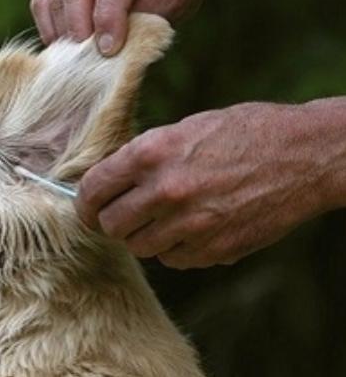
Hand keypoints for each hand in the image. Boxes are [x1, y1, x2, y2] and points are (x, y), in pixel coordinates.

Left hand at [74, 102, 338, 268]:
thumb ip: (143, 156)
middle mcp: (166, 190)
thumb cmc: (245, 132)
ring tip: (160, 219)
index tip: (87, 206)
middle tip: (121, 215)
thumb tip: (110, 180)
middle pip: (111, 224)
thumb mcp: (184, 129)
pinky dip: (174, 249)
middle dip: (111, 220)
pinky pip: (173, 260)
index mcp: (152, 153)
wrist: (305, 155)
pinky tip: (189, 229)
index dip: (84, 201)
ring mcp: (191, 224)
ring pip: (139, 247)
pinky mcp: (215, 249)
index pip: (93, 189)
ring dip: (142, 236)